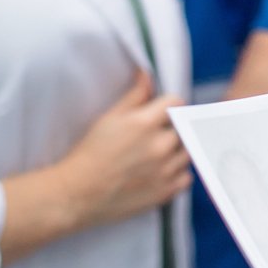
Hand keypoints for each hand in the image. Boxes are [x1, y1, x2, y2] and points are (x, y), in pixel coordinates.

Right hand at [59, 72, 190, 230]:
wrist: (79, 193)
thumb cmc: (91, 153)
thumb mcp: (110, 118)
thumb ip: (134, 95)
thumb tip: (147, 75)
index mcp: (145, 123)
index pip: (176, 102)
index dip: (168, 105)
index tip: (160, 113)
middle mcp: (160, 145)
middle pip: (184, 127)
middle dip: (172, 128)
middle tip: (155, 135)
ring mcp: (166, 170)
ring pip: (187, 151)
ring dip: (177, 150)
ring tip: (156, 154)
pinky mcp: (166, 191)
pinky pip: (186, 176)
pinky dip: (177, 173)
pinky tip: (160, 171)